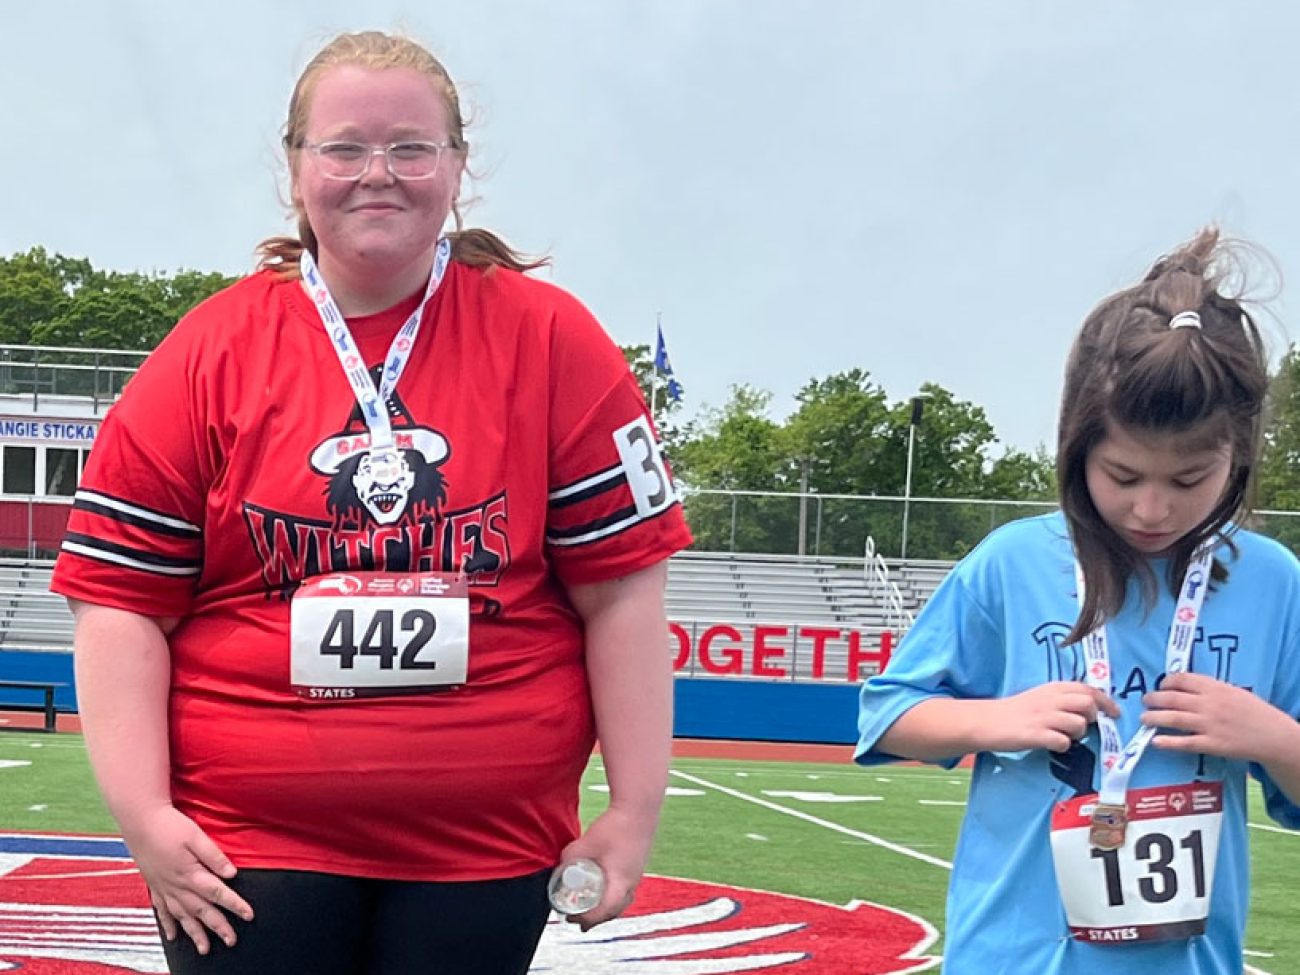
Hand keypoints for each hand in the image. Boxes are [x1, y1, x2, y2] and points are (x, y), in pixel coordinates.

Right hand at [119, 805, 253, 954]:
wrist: (140, 821)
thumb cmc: (170, 826)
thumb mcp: (196, 836)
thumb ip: (214, 856)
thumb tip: (232, 873)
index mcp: (190, 873)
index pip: (218, 893)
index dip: (235, 905)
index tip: (249, 915)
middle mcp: (177, 885)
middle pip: (201, 911)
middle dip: (218, 927)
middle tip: (232, 941)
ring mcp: (164, 888)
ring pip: (182, 916)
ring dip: (194, 933)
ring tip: (204, 949)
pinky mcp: (154, 885)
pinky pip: (162, 911)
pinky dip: (168, 925)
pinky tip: (173, 936)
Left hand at [556, 805, 657, 931]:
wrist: (640, 808)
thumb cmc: (615, 826)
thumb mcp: (586, 843)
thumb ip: (570, 857)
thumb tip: (559, 869)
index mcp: (620, 882)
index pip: (603, 911)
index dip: (586, 918)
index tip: (571, 917)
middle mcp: (632, 883)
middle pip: (614, 911)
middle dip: (596, 919)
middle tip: (579, 922)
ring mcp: (637, 874)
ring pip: (622, 901)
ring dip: (606, 909)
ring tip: (591, 910)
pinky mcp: (637, 865)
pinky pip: (626, 890)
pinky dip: (614, 897)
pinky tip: (605, 889)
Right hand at [986, 681, 1119, 752]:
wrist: (987, 721)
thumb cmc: (1016, 711)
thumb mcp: (1041, 697)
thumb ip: (1063, 699)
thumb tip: (1091, 708)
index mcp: (1052, 688)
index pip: (1088, 689)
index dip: (1106, 701)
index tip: (1114, 712)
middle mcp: (1050, 700)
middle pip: (1088, 704)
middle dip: (1093, 717)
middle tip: (1086, 725)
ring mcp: (1043, 717)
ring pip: (1079, 724)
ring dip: (1078, 734)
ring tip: (1065, 736)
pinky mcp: (1035, 734)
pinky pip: (1062, 741)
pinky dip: (1062, 745)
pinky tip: (1052, 745)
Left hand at [1144, 672, 1295, 762]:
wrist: (1274, 736)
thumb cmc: (1254, 712)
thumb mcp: (1233, 691)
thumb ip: (1210, 688)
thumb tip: (1184, 685)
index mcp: (1215, 688)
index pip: (1182, 680)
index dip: (1166, 682)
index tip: (1160, 686)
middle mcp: (1209, 704)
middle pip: (1173, 699)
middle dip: (1154, 699)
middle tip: (1146, 701)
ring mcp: (1210, 725)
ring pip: (1174, 719)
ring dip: (1154, 717)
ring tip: (1144, 718)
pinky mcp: (1212, 744)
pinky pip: (1186, 742)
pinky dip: (1169, 742)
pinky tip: (1156, 741)